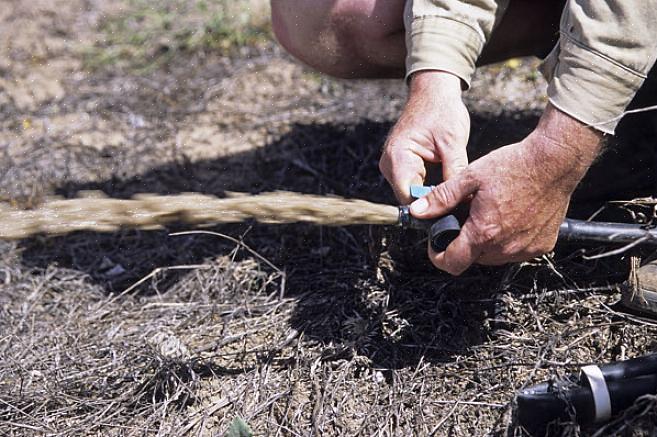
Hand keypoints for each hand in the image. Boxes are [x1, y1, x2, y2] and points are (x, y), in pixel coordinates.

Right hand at [379, 71, 469, 203]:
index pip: (408, 197)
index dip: (430, 208)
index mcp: (398, 156)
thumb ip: (454, 175)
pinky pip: (414, 186)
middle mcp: (389, 164)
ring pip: (412, 195)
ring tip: (455, 199)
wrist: (433, 92)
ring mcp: (393, 166)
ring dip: (431, 197)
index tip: (452, 213)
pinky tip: (446, 189)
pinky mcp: (400, 166)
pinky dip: (429, 189)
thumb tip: (461, 203)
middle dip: (432, 204)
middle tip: (458, 209)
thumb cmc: (442, 111)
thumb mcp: (453, 144)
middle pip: (409, 199)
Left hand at [409, 104, 602, 274]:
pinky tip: (510, 217)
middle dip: (463, 243)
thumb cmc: (514, 166)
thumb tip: (417, 211)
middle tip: (465, 218)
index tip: (436, 243)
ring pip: (495, 256)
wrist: (555, 161)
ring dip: (487, 242)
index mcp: (484, 232)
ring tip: (489, 214)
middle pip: (473, 258)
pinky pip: (517, 251)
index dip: (438, 256)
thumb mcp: (470, 178)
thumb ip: (441, 198)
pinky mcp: (543, 245)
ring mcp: (527, 249)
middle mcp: (506, 247)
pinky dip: (509, 239)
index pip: (452, 263)